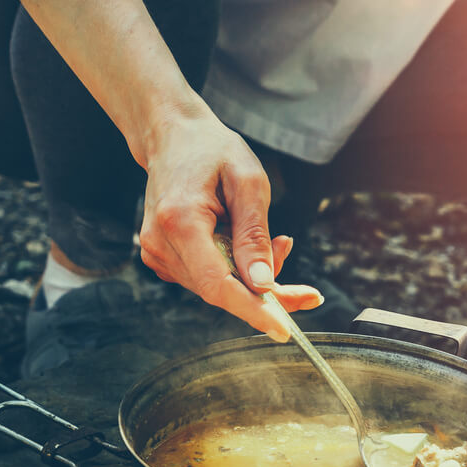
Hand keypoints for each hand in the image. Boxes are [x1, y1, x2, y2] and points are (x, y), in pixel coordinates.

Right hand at [137, 112, 322, 339]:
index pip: (217, 284)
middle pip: (221, 291)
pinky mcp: (164, 258)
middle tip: (308, 293)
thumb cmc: (211, 150)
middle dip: (266, 295)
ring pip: (217, 288)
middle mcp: (161, 243)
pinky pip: (208, 278)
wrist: (172, 137)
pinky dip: (236, 271)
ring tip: (277, 243)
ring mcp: (158, 254)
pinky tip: (247, 245)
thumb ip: (254, 234)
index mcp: (179, 220)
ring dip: (253, 278)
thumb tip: (263, 283)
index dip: (252, 311)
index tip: (283, 329)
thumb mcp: (247, 181)